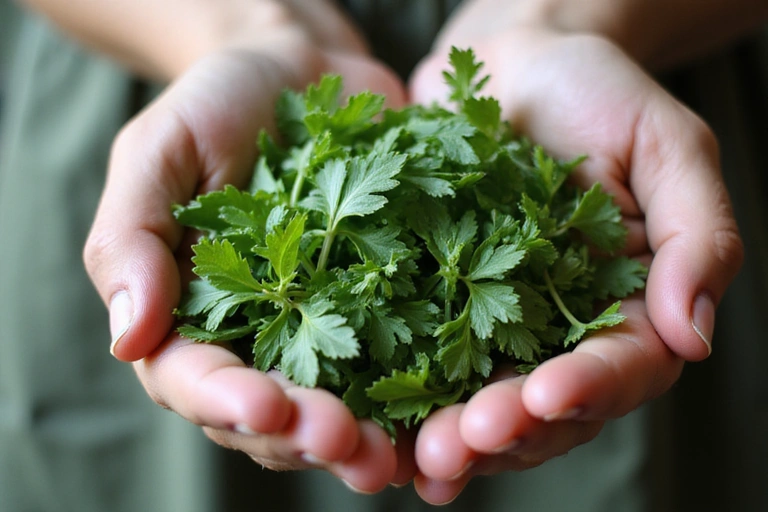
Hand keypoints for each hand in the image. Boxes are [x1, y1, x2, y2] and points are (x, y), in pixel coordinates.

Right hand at [83, 7, 411, 491]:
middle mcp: (257, 339)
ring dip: (364, 439)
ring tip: (396, 455)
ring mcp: (325, 328)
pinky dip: (420, 396)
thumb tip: (127, 340)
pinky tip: (445, 414)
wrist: (304, 71)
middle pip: (270, 415)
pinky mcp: (385, 308)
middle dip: (304, 436)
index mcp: (188, 317)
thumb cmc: (218, 104)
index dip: (228, 401)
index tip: (266, 408)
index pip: (195, 380)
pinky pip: (401, 362)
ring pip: (336, 408)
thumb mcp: (159, 154)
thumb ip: (130, 242)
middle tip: (344, 444)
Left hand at [407, 27, 742, 503]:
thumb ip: (696, 237)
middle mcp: (562, 329)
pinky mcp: (437, 306)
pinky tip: (387, 437)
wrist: (510, 64)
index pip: (623, 366)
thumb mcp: (666, 146)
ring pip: (484, 402)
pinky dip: (408, 405)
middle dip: (508, 430)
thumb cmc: (595, 92)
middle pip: (547, 407)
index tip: (547, 395)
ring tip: (423, 453)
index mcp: (628, 304)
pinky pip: (423, 365)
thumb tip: (694, 335)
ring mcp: (497, 324)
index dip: (589, 389)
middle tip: (466, 440)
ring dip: (457, 435)